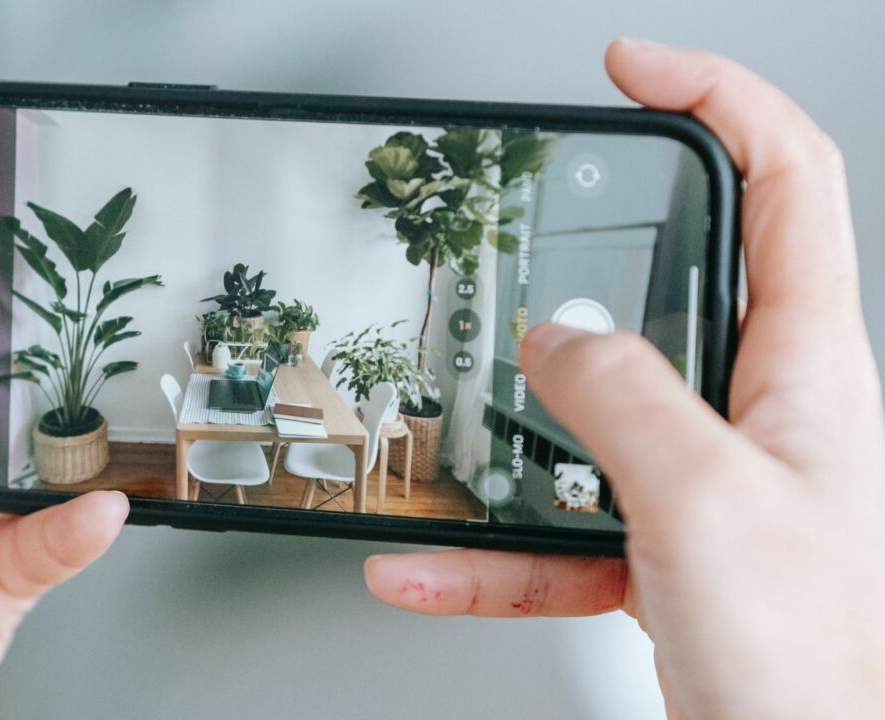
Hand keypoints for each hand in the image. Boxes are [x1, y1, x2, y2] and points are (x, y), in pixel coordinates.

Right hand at [364, 39, 884, 718]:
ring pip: (592, 420)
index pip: (786, 180)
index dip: (716, 99)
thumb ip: (621, 398)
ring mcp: (704, 483)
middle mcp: (758, 414)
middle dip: (594, 258)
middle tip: (526, 232)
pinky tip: (427, 564)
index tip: (634, 71)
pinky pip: (557, 529)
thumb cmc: (816, 668)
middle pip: (675, 287)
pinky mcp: (660, 549)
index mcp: (804, 369)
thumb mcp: (704, 499)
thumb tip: (556, 342)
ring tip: (449, 429)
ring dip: (511, 430)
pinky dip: (487, 548)